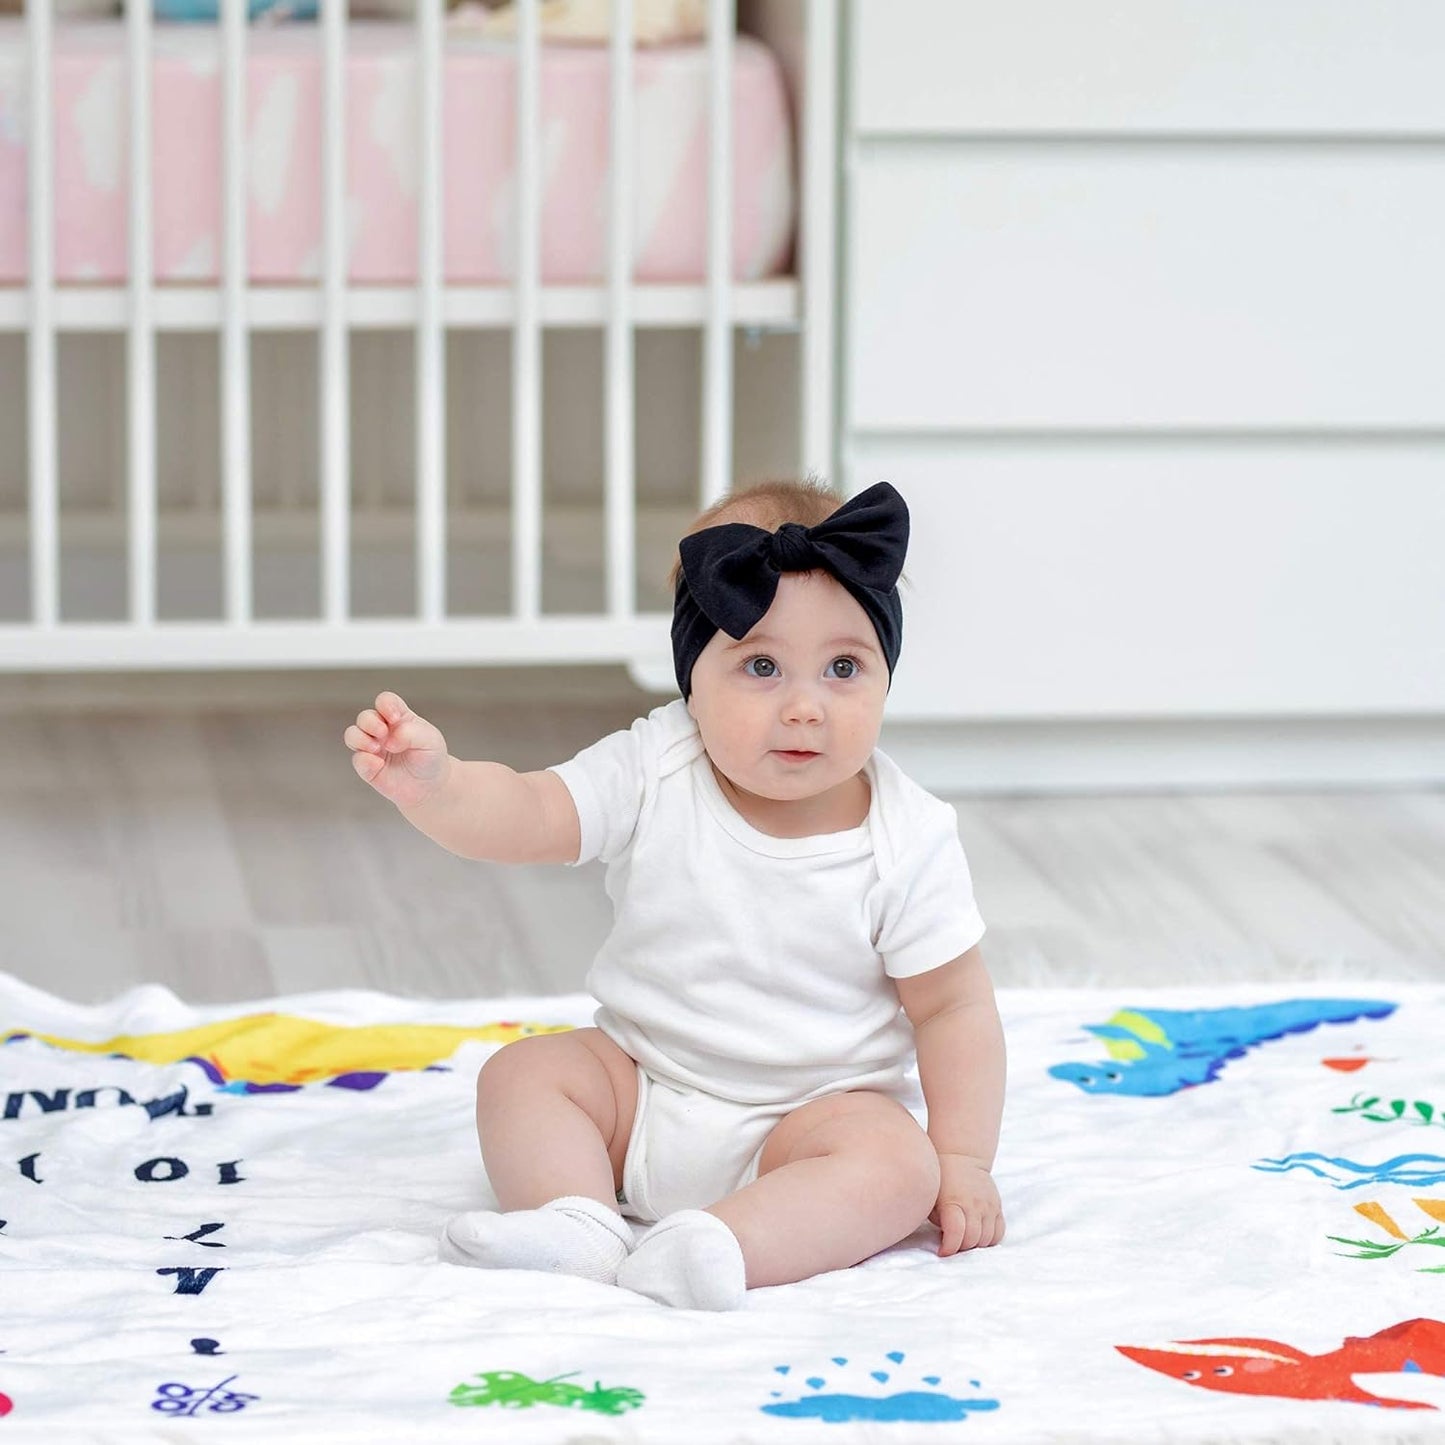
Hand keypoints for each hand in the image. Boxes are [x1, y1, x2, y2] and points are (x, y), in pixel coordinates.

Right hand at [344, 692, 449, 809]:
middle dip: (370, 723)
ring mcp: (373, 748)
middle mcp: (382, 730)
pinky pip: (357, 760)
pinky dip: (365, 761)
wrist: (430, 786)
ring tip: (376, 748)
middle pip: (365, 716)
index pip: (385, 701)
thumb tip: (388, 741)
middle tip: (383, 733)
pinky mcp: (368, 767)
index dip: (385, 705)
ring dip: (360, 738)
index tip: (396, 719)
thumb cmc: (430, 757)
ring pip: (352, 734)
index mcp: (398, 717)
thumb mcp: (430, 740)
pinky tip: (379, 765)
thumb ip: (410, 733)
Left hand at [931, 1153, 1004, 1255]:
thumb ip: (938, 1219)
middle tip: (952, 1244)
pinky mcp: (997, 1206)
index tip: (941, 1252)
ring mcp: (988, 1206)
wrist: (961, 1156)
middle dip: (960, 1248)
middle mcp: (974, 1205)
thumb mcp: (932, 1197)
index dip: (949, 1248)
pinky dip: (989, 1239)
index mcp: (954, 1202)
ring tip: (963, 1238)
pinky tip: (977, 1235)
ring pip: (987, 1239)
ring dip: (974, 1244)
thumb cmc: (941, 1179)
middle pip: (972, 1240)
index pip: (956, 1233)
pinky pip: (999, 1232)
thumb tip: (945, 1240)